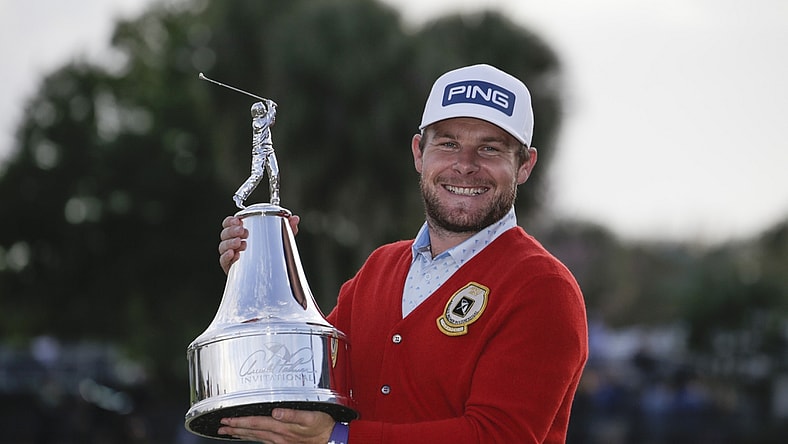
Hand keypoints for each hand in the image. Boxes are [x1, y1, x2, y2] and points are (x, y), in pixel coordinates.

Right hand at [218, 214, 299, 274]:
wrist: (270, 278)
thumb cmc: (271, 255)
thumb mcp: (280, 241)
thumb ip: (286, 229)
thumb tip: (295, 218)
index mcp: (242, 234)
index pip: (230, 224)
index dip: (231, 221)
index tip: (238, 220)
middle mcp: (234, 244)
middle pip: (225, 234)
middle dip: (232, 231)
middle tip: (242, 231)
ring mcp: (232, 256)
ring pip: (223, 247)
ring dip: (230, 242)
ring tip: (240, 243)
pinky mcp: (231, 269)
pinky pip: (224, 262)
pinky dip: (227, 257)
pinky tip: (234, 254)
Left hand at [218, 408, 333, 443]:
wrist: (331, 439)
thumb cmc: (322, 426)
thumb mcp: (310, 417)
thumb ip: (292, 414)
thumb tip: (275, 411)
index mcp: (282, 428)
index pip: (255, 424)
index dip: (239, 422)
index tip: (226, 421)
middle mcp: (278, 435)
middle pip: (251, 431)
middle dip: (235, 429)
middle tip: (221, 428)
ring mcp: (281, 440)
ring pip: (255, 437)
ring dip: (241, 433)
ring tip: (229, 432)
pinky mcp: (285, 442)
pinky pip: (264, 440)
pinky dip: (253, 437)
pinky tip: (250, 436)